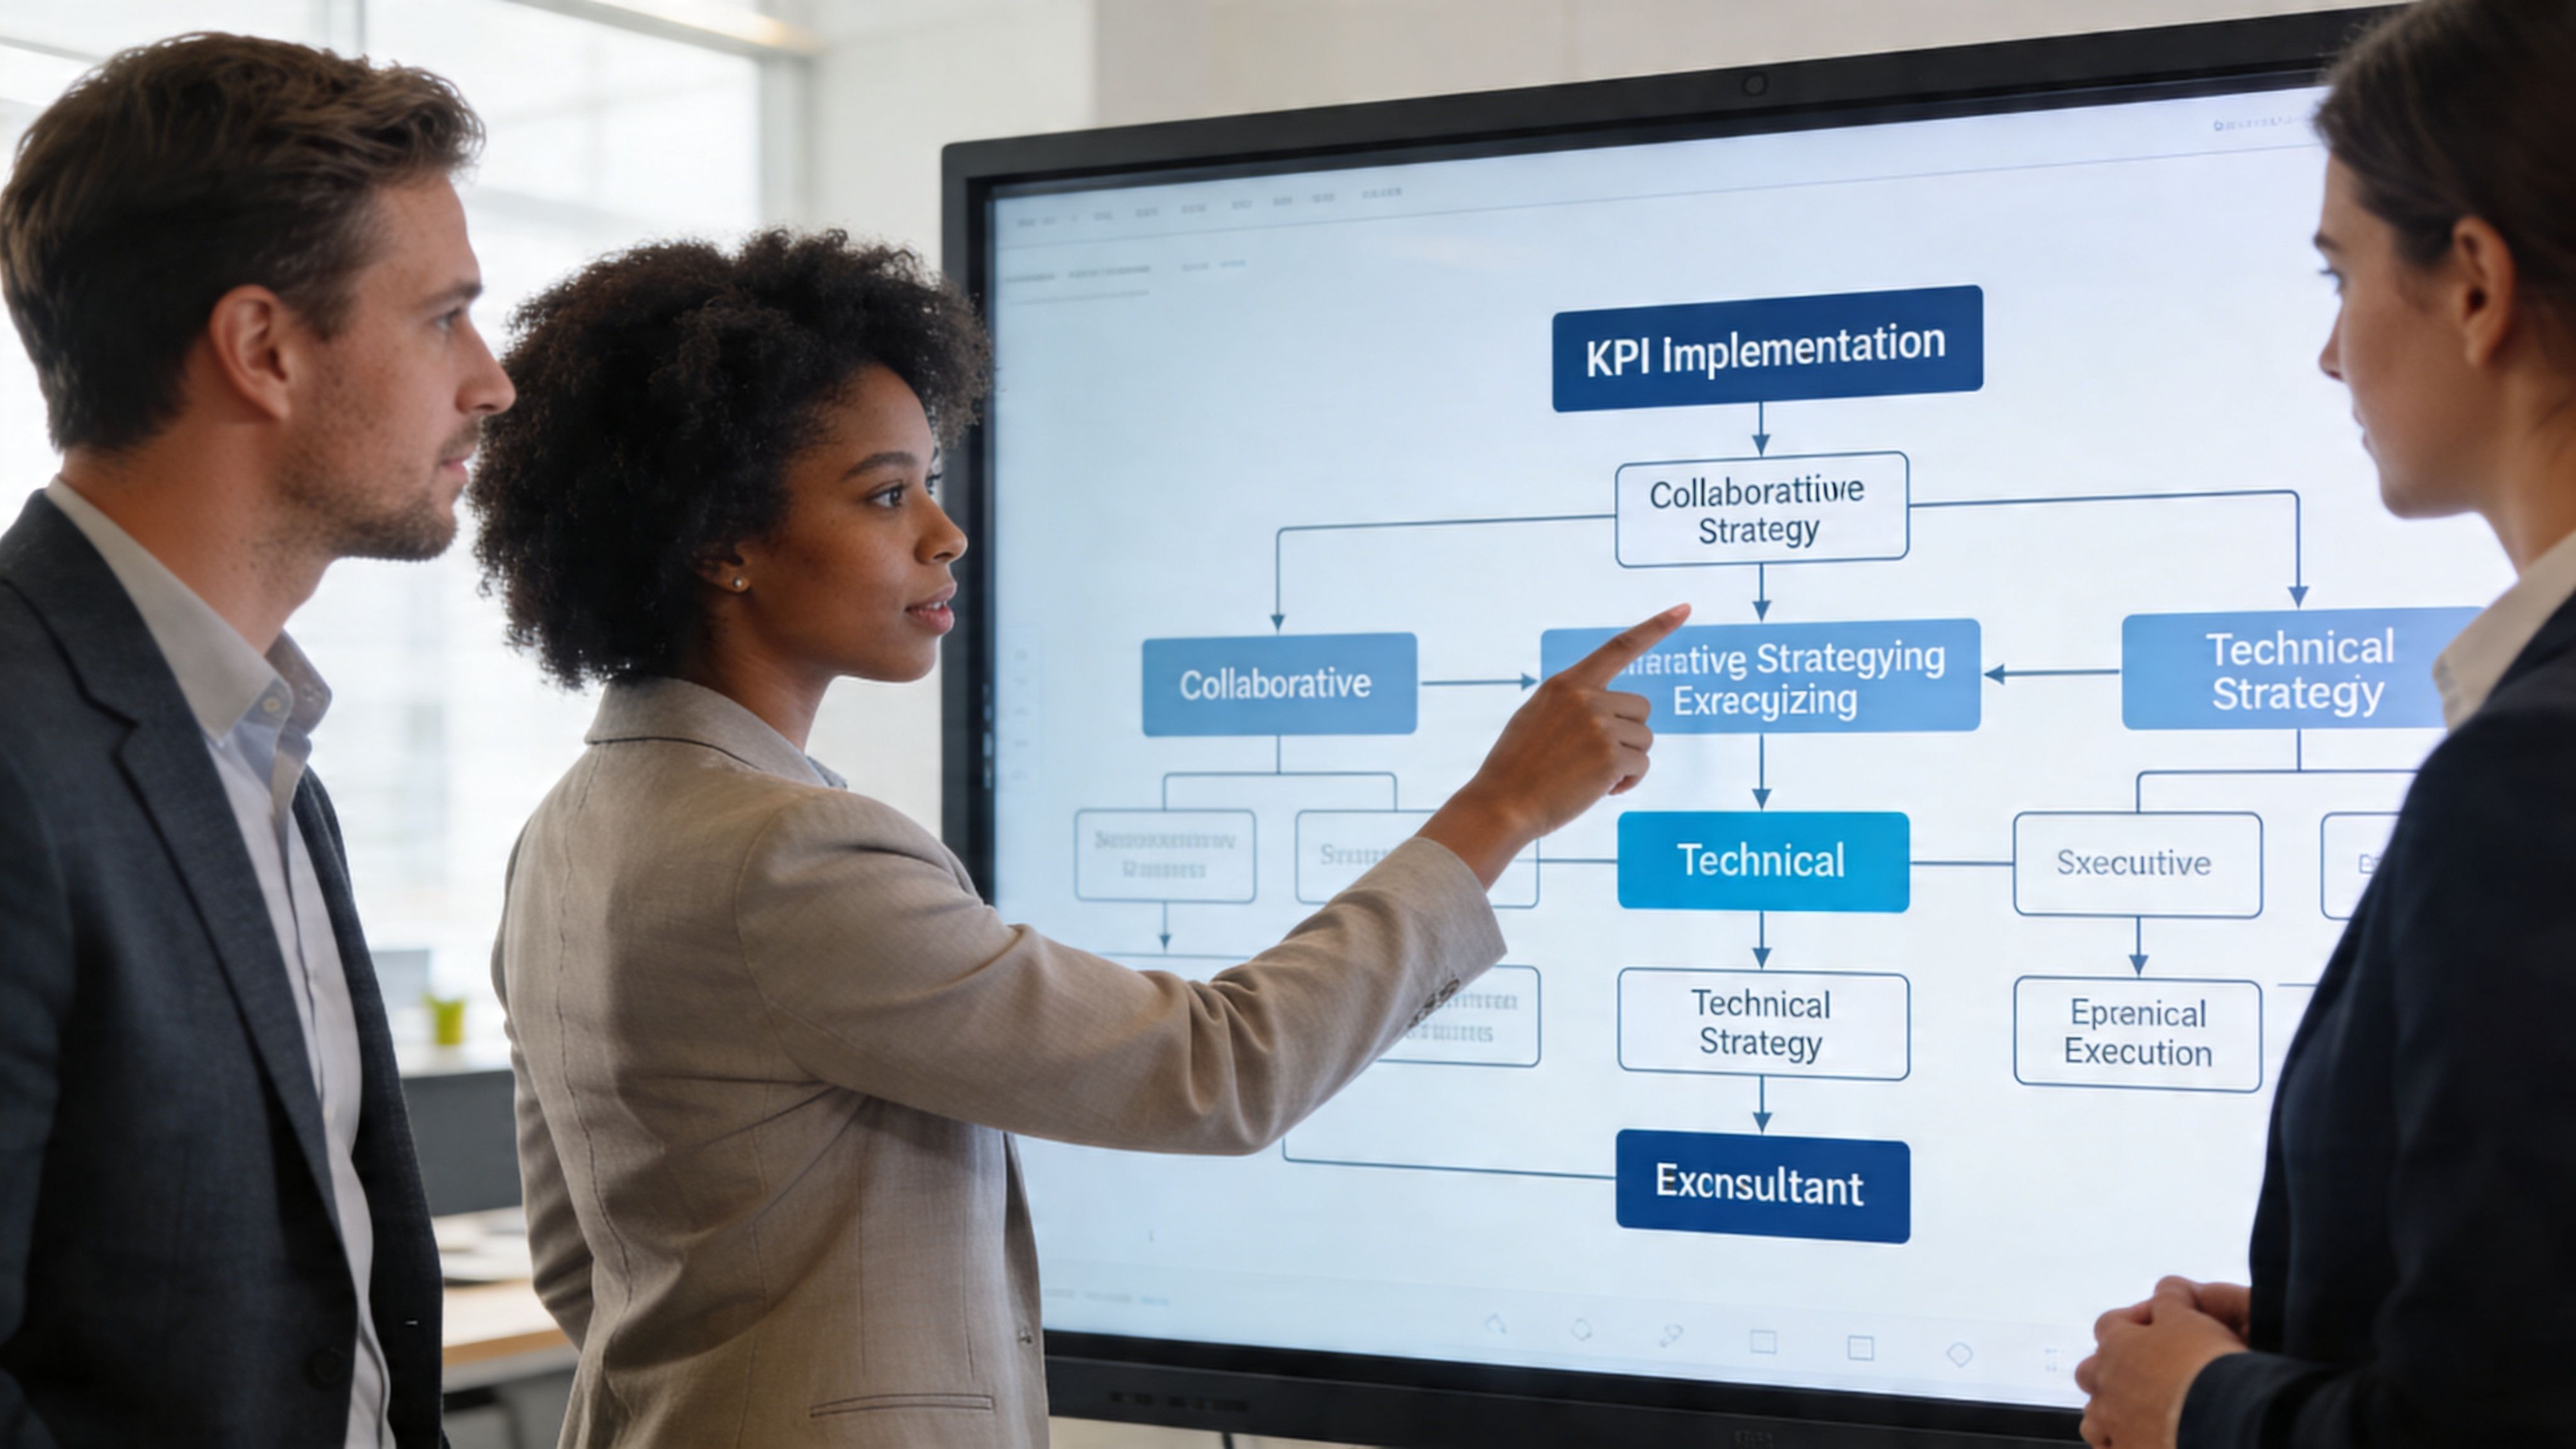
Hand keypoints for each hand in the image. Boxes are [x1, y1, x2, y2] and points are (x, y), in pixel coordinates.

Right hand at [1418, 604, 1686, 885]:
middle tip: (1598, 758)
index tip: (1685, 609)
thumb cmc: (1516, 768)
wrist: (1502, 805)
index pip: (1619, 647)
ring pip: (1644, 739)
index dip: (1656, 627)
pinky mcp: (1610, 756)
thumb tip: (1612, 712)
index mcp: (1566, 683)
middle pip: (1640, 707)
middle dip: (1628, 734)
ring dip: (1627, 760)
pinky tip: (1602, 790)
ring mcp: (1599, 726)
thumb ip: (1572, 704)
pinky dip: (1628, 781)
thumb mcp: (1536, 717)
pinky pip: (1641, 765)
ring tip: (1594, 776)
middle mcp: (1585, 698)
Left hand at [2075, 1277, 2248, 1448]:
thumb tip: (2166, 1288)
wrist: (2219, 1422)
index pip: (2110, 1324)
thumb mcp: (2190, 1319)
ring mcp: (2112, 1425)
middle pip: (2090, 1372)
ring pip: (2094, 1417)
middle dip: (2111, 1371)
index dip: (2133, 1322)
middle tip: (2146, 1375)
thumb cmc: (2203, 1368)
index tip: (2158, 1326)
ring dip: (2111, 1413)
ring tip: (2141, 1415)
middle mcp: (2107, 1386)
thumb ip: (2172, 1300)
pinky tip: (2141, 1441)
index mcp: (2119, 1347)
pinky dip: (2120, 1444)